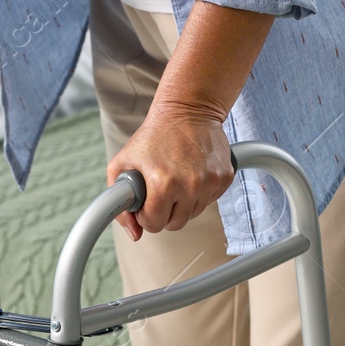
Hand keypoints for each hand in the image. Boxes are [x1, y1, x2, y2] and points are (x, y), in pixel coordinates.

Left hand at [107, 101, 234, 240]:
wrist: (187, 110)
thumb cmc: (152, 137)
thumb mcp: (122, 165)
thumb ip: (119, 204)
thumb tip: (135, 235)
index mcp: (162, 183)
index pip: (154, 224)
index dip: (146, 216)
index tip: (145, 203)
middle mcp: (190, 185)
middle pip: (175, 224)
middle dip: (164, 213)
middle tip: (159, 192)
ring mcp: (210, 182)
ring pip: (193, 214)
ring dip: (182, 204)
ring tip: (175, 179)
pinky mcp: (225, 177)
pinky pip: (209, 201)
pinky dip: (199, 193)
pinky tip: (191, 174)